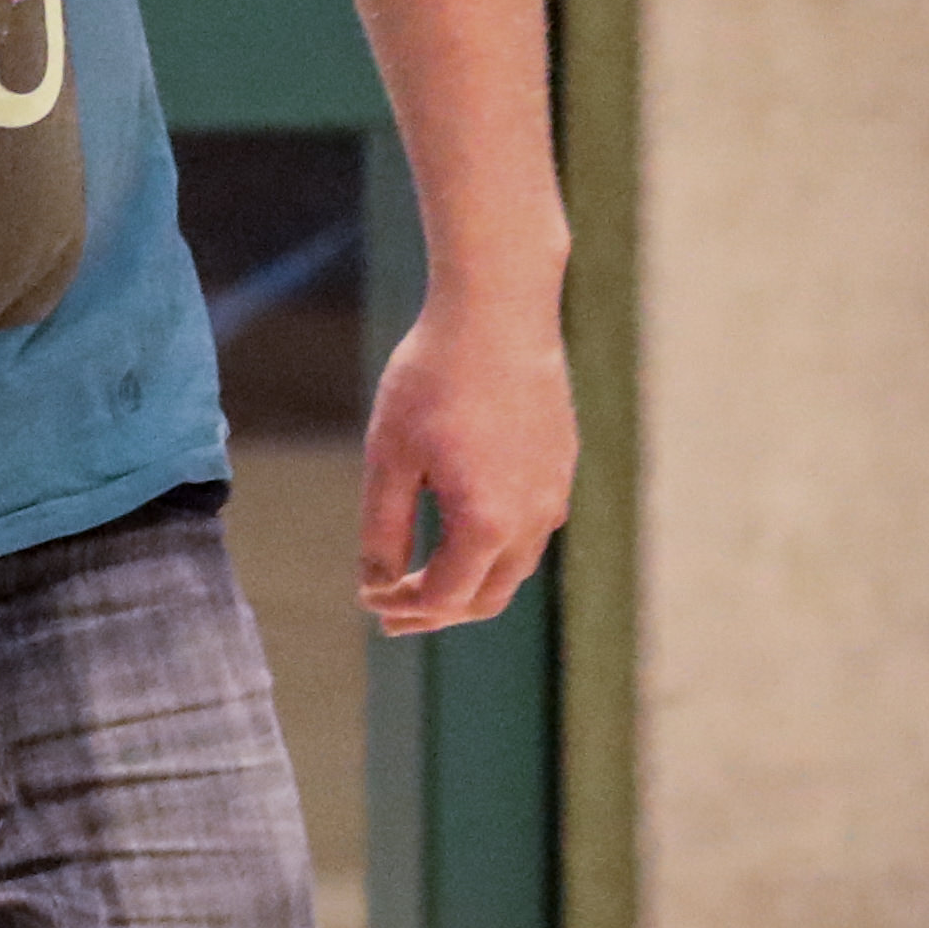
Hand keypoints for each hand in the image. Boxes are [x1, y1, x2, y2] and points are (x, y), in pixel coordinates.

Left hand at [355, 298, 575, 636]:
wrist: (497, 313)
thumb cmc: (432, 379)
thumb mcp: (388, 456)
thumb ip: (381, 528)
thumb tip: (375, 583)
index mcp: (488, 523)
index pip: (445, 597)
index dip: (402, 606)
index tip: (367, 598)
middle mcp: (534, 518)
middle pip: (487, 595)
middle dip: (437, 612)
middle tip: (390, 614)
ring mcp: (555, 493)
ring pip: (514, 566)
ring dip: (467, 583)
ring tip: (421, 581)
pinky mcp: (561, 467)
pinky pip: (530, 528)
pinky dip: (492, 548)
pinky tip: (459, 532)